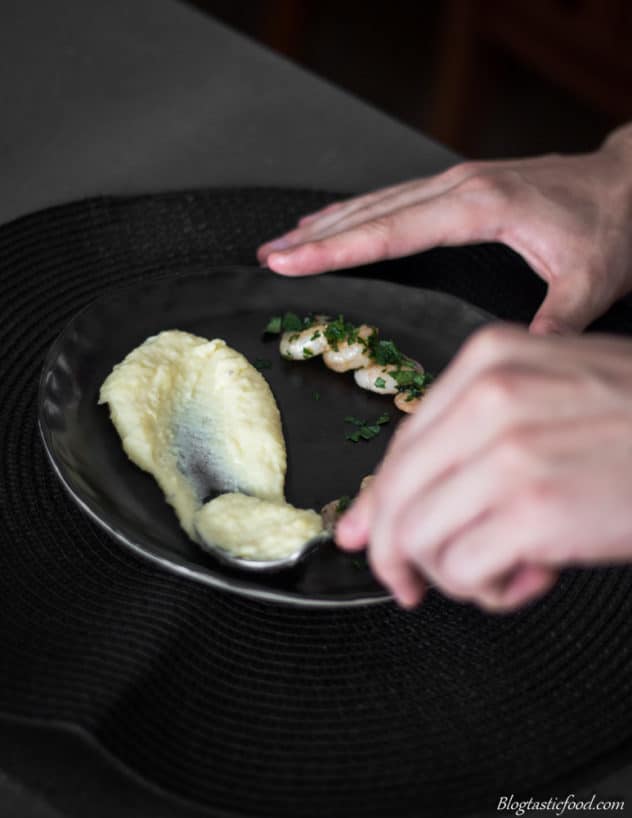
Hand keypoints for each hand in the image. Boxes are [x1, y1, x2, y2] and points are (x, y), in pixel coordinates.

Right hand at [257, 124, 631, 333]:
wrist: (631, 183)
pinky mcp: (463, 187)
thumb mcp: (590, 281)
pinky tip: (339, 222)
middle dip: (315, 235)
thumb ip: (552, 322)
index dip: (335, 248)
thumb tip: (518, 362)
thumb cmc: (611, 226)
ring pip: (379, 201)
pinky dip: (360, 212)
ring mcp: (460, 182)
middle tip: (268, 255)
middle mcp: (461, 187)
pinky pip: (398, 198)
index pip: (390, 230)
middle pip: (371, 212)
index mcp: (479, 206)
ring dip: (330, 221)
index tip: (291, 259)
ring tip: (286, 240)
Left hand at [335, 323, 631, 610]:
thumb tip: (379, 512)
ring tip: (501, 571)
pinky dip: (486, 590)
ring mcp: (510, 450)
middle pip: (395, 493)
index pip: (400, 446)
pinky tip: (527, 577)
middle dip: (395, 552)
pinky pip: (463, 570)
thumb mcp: (549, 401)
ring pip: (417, 536)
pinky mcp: (536, 508)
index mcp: (489, 360)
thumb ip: (468, 443)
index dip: (377, 504)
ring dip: (451, 573)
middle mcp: (490, 397)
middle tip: (412, 583)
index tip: (365, 537)